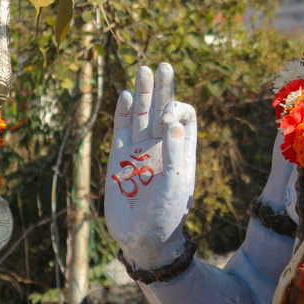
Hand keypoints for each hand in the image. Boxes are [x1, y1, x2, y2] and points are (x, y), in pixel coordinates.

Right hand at [105, 63, 196, 267]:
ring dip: (143, 94)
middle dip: (164, 89)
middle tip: (164, 65)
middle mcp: (162, 146)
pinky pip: (122, 131)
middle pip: (163, 109)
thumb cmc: (166, 214)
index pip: (184, 119)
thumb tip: (172, 122)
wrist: (143, 238)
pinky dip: (124, 113)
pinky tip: (127, 95)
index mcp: (182, 151)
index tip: (167, 120)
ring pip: (141, 116)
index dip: (177, 111)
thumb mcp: (175, 184)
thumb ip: (175, 153)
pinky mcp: (120, 159)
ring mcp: (140, 151)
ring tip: (144, 69)